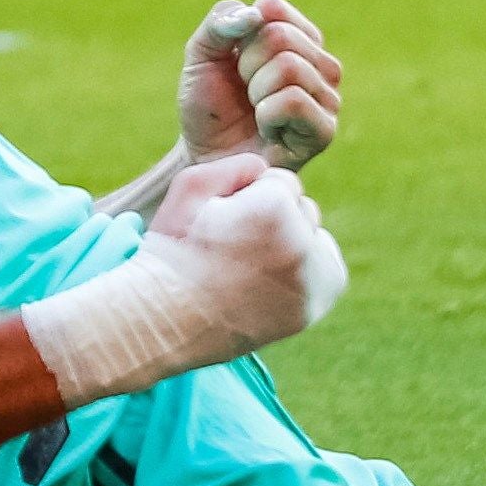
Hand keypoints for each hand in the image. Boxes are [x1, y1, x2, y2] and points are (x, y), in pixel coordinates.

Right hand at [24, 154, 347, 405]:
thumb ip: (237, 165)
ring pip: (314, 241)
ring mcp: (309, 283)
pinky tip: (268, 282)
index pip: (282, 181)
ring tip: (248, 267)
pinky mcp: (311, 308)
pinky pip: (322, 272)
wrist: (162, 319)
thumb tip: (268, 172)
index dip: (246, 198)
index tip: (220, 225)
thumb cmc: (171, 249)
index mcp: (273, 210)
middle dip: (275, 220)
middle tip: (232, 248)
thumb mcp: (190, 187)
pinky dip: (303, 274)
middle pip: (304, 210)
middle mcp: (300, 247)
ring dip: (292, 245)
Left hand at [178, 0, 340, 170]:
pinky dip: (267, 115)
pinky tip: (266, 130)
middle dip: (245, 66)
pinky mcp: (325, 130)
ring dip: (256, 92)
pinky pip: (294, 101)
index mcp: (298, 38)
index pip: (272, 8)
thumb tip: (256, 13)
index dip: (239, 36)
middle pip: (280, 37)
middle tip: (243, 94)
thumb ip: (220, 23)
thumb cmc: (209, 106)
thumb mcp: (201, 55)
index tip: (233, 63)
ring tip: (255, 112)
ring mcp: (328, 97)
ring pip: (289, 67)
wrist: (205, 158)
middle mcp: (321, 64)